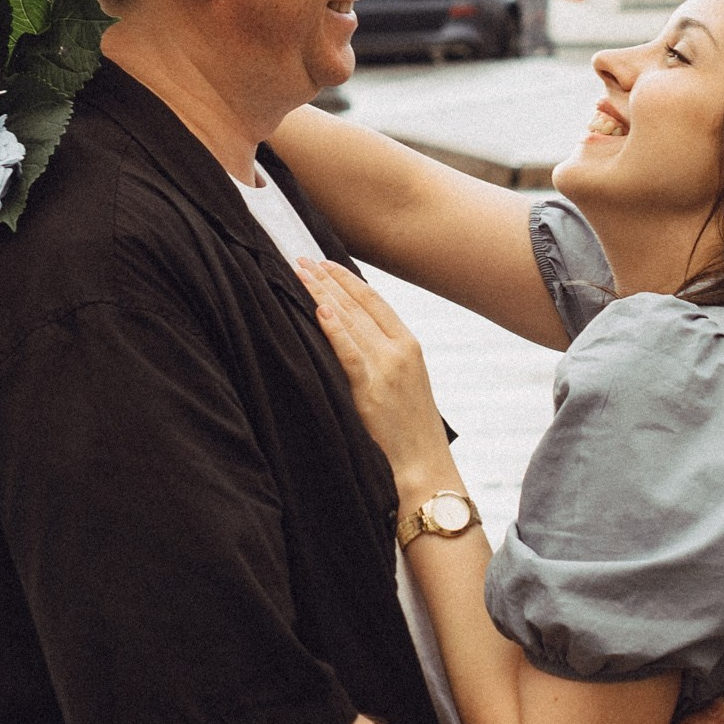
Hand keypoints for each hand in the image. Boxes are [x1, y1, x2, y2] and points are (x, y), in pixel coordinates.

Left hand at [297, 260, 449, 474]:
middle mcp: (399, 350)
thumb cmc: (411, 427)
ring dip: (321, 295)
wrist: (424, 465)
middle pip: (357, 305)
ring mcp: (386, 369)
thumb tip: (352, 331)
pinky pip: (349, 354)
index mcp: (409, 345)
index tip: (323, 262)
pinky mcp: (371, 390)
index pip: (374, 300)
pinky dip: (335, 330)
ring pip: (350, 322)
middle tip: (300, 259)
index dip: (347, 278)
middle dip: (326, 279)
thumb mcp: (406, 381)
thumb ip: (384, 354)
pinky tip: (320, 311)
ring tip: (299, 274)